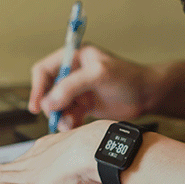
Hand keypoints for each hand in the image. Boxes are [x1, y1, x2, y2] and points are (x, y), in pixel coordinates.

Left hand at [0, 121, 110, 183]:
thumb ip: (75, 165)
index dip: (2, 167)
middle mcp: (33, 161)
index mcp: (45, 151)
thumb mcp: (82, 157)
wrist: (96, 150)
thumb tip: (82, 172)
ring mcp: (29, 174)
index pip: (17, 162)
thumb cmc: (97, 153)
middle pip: (1, 169)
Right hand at [29, 45, 151, 130]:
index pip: (44, 70)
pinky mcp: (85, 105)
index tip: (36, 105)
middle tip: (56, 117)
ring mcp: (79, 90)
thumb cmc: (128, 77)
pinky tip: (74, 126)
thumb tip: (49, 101)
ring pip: (57, 106)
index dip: (37, 87)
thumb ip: (72, 86)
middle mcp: (74, 72)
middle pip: (48, 90)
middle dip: (50, 105)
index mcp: (74, 57)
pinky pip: (68, 115)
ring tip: (69, 124)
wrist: (147, 95)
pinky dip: (68, 122)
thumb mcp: (98, 75)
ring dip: (60, 116)